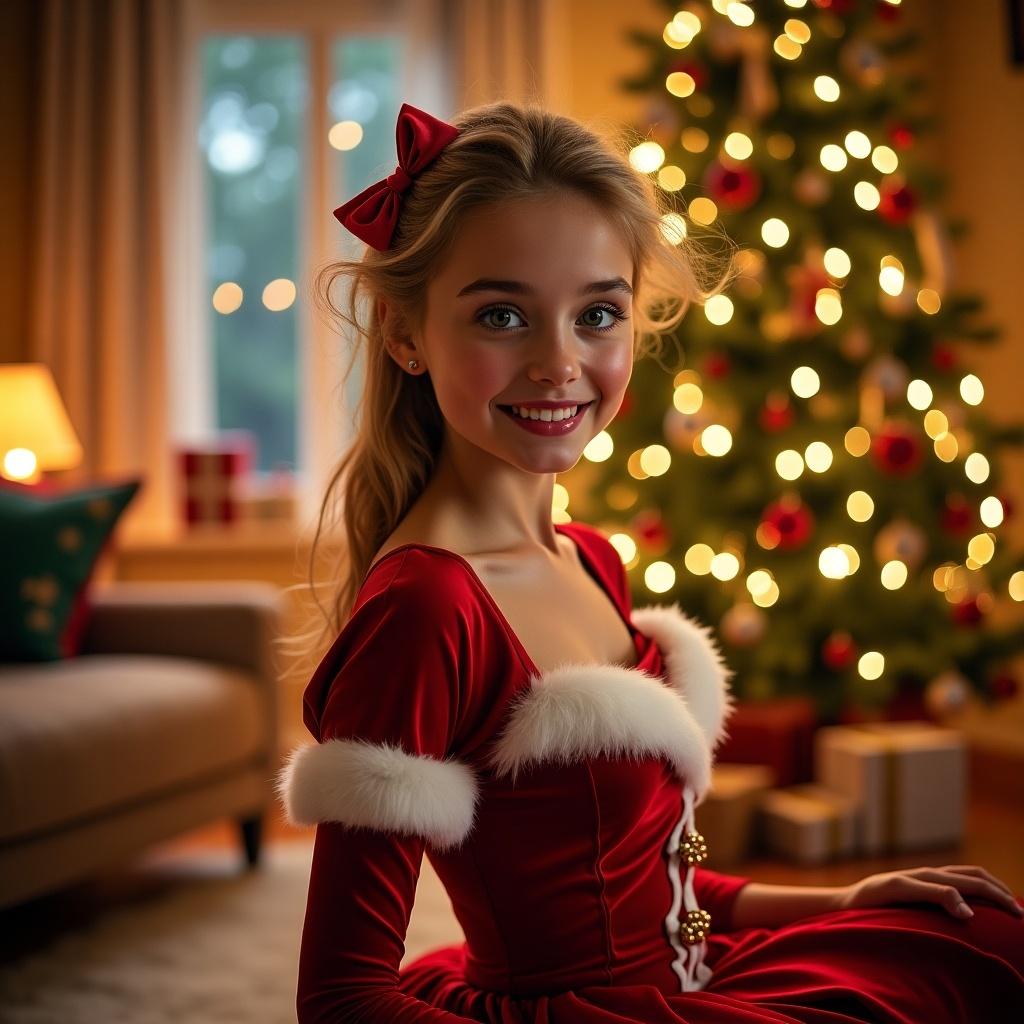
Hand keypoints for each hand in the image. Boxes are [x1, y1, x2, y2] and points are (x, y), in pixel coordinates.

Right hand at [837, 864, 1023, 920]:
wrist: (843, 905)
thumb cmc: (880, 911)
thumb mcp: (914, 909)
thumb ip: (936, 907)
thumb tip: (968, 920)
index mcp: (932, 880)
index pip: (974, 876)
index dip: (999, 889)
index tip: (1018, 909)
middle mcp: (926, 874)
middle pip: (973, 875)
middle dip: (1001, 892)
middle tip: (1020, 913)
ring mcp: (912, 878)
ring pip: (958, 879)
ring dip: (987, 891)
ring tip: (1008, 908)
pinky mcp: (898, 885)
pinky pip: (930, 888)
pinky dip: (951, 897)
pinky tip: (965, 911)